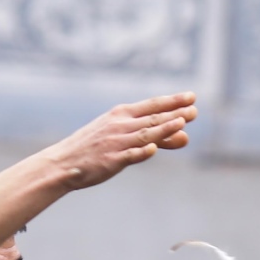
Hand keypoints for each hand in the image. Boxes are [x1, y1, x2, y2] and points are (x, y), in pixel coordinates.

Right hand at [42, 92, 195, 190]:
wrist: (64, 162)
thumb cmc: (96, 148)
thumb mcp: (123, 136)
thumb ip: (156, 137)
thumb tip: (185, 136)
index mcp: (121, 114)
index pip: (152, 105)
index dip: (173, 101)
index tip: (192, 96)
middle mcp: (120, 125)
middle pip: (152, 118)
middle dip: (175, 114)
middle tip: (195, 111)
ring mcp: (116, 142)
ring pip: (144, 134)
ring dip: (163, 129)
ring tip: (182, 123)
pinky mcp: (111, 160)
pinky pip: (128, 155)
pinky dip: (140, 152)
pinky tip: (152, 149)